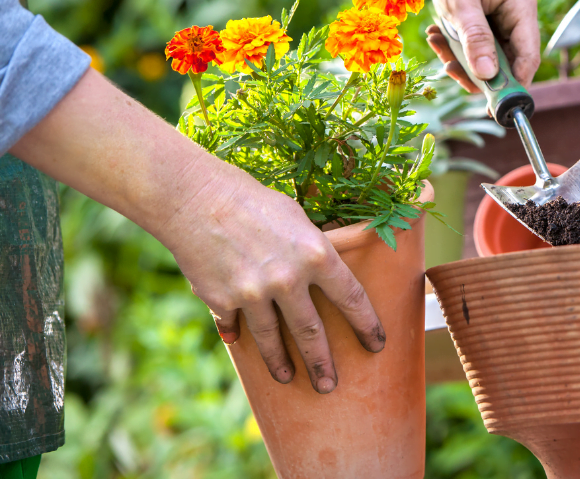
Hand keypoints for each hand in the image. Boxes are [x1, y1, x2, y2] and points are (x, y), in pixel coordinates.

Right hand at [12, 70, 383, 393]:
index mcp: (317, 254)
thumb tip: (325, 275)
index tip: (376, 344)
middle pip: (312, 333)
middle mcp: (288, 279)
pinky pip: (235, 326)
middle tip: (330, 385)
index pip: (351, 298)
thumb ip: (313, 251)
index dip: (367, 324)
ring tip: (288, 377)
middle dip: (323, 363)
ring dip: (281, 363)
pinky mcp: (222, 301)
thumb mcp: (297, 219)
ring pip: (272, 340)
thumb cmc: (253, 201)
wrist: (197, 199)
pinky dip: (237, 334)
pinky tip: (240, 343)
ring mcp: (254, 294)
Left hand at [301, 0, 540, 90]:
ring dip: (461, 58)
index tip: (491, 106)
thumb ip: (476, 39)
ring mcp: (501, 17)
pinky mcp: (485, 19)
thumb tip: (489, 76)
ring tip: (437, 43)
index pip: (529, 56)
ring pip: (488, 56)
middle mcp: (517, 13)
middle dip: (477, 70)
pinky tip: (437, 35)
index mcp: (522, 5)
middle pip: (507, 61)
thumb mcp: (459, 3)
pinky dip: (455, 46)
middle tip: (448, 70)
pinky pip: (475, 45)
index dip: (513, 84)